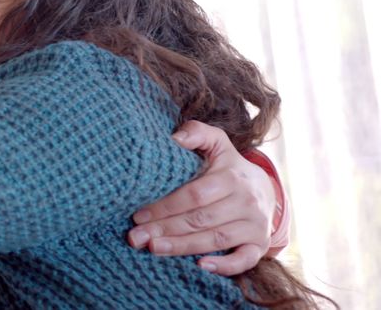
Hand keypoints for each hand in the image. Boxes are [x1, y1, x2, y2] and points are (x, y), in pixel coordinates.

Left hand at [127, 120, 275, 275]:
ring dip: (182, 247)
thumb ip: (198, 133)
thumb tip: (175, 137)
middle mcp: (246, 202)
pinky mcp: (260, 244)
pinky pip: (246, 260)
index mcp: (231, 177)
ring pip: (216, 239)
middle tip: (136, 237)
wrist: (264, 189)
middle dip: (165, 229)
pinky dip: (225, 266)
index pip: (194, 194)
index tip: (138, 215)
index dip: (165, 205)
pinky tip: (200, 266)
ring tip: (153, 249)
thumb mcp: (217, 144)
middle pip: (200, 219)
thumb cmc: (228, 167)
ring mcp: (255, 225)